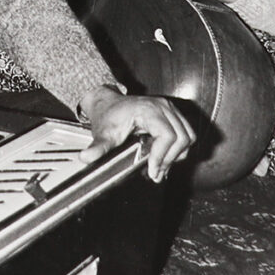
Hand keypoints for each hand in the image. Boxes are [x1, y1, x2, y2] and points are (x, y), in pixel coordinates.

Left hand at [78, 84, 194, 182]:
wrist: (107, 102)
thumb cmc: (107, 114)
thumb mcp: (103, 133)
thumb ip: (98, 147)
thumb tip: (86, 158)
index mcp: (148, 109)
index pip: (167, 135)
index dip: (162, 156)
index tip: (153, 170)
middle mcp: (162, 106)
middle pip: (182, 137)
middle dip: (170, 158)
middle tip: (156, 172)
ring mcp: (168, 108)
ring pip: (187, 135)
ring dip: (177, 154)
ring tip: (160, 164)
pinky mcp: (171, 113)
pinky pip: (186, 132)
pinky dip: (179, 147)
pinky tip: (165, 155)